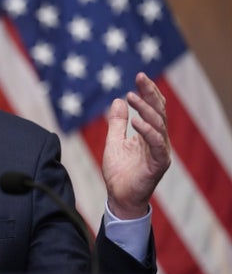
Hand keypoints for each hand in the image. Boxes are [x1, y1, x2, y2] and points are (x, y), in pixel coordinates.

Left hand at [103, 72, 170, 218]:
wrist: (119, 197)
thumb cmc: (119, 172)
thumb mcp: (114, 141)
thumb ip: (117, 123)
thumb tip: (117, 101)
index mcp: (149, 134)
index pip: (152, 108)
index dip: (147, 92)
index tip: (139, 76)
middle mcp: (158, 141)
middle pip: (159, 112)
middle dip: (150, 94)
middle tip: (140, 78)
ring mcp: (159, 152)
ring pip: (158, 125)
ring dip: (146, 109)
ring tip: (133, 97)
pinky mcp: (158, 164)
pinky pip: (156, 144)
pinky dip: (147, 131)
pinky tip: (137, 121)